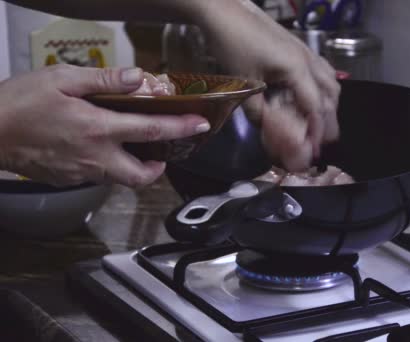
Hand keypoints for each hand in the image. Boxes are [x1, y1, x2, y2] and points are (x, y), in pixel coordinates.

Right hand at [0, 65, 208, 187]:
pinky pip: (99, 177)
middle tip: (164, 153)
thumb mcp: (62, 79)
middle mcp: (95, 157)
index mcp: (98, 129)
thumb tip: (139, 79)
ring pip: (120, 179)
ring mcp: (81, 173)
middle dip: (160, 168)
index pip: (152, 131)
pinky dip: (110, 166)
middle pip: (142, 176)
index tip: (200, 125)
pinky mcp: (68, 179)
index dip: (181, 128)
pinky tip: (101, 148)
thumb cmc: (19, 103)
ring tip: (133, 147)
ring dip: (134, 167)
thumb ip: (105, 80)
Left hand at [195, 0, 340, 170]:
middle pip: (330, 95)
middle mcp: (308, 60)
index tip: (314, 148)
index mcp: (297, 69)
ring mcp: (306, 51)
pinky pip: (322, 70)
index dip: (316, 129)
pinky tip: (314, 95)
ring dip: (329, 103)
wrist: (225, 11)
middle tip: (324, 141)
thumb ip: (256, 110)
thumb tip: (265, 129)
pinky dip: (323, 87)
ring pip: (330, 81)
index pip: (315, 106)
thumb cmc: (233, 45)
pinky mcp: (299, 47)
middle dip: (329, 120)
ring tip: (321, 121)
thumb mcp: (243, 81)